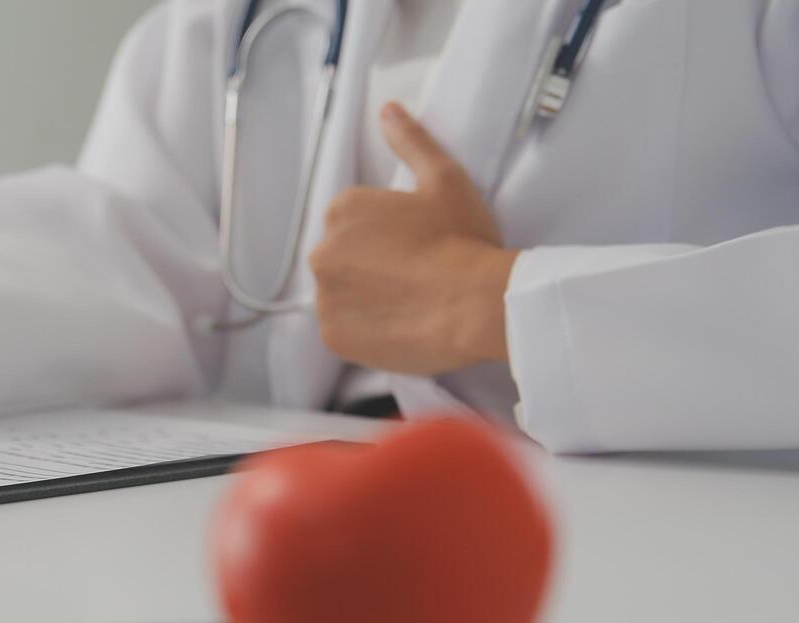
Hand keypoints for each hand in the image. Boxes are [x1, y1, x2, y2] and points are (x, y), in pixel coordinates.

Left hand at [309, 103, 517, 375]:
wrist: (475, 304)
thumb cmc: (462, 240)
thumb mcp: (443, 179)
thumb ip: (410, 141)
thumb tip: (388, 111)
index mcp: (343, 210)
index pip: (353, 223)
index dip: (386, 236)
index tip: (414, 246)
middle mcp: (323, 252)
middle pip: (342, 259)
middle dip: (370, 267)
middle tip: (413, 276)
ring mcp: (326, 298)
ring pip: (342, 296)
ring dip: (365, 298)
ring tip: (407, 302)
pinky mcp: (334, 337)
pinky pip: (343, 332)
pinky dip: (364, 331)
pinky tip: (397, 324)